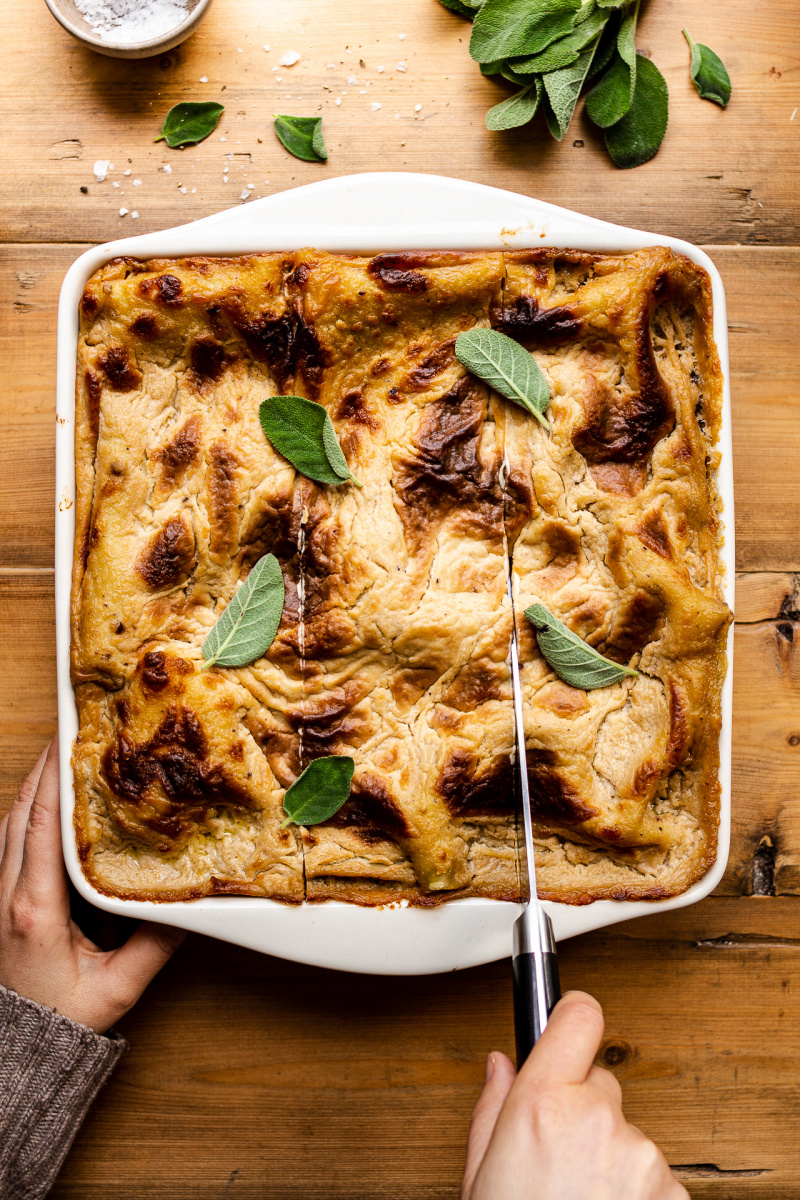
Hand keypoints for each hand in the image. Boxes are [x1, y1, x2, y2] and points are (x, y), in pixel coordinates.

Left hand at [0, 738, 184, 1032]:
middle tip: (77, 727)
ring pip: (9, 820)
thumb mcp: (116, 988)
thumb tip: (193, 906)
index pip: (42, 825)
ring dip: (36, 784)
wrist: (13, 1051)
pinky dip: (28, 809)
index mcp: (33, 906)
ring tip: (66, 751)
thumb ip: (155, 946)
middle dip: (46, 765)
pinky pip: (7, 839)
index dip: (56, 777)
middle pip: (20, 810)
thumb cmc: (60, 1022)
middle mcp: (7, 891)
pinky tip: (49, 800)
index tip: (74, 738)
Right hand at [462, 991, 687, 1199]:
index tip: (569, 1021)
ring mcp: (640, 1158)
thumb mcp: (478, 1174)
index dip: (572, 1017)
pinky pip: (653, 1174)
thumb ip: (491, 1108)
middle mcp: (595, 1120)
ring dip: (611, 1156)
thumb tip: (501, 1064)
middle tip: (558, 1158)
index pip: (578, 1017)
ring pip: (627, 1132)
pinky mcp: (671, 1194)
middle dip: (583, 1109)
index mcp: (541, 1106)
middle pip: (600, 1083)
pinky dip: (635, 1192)